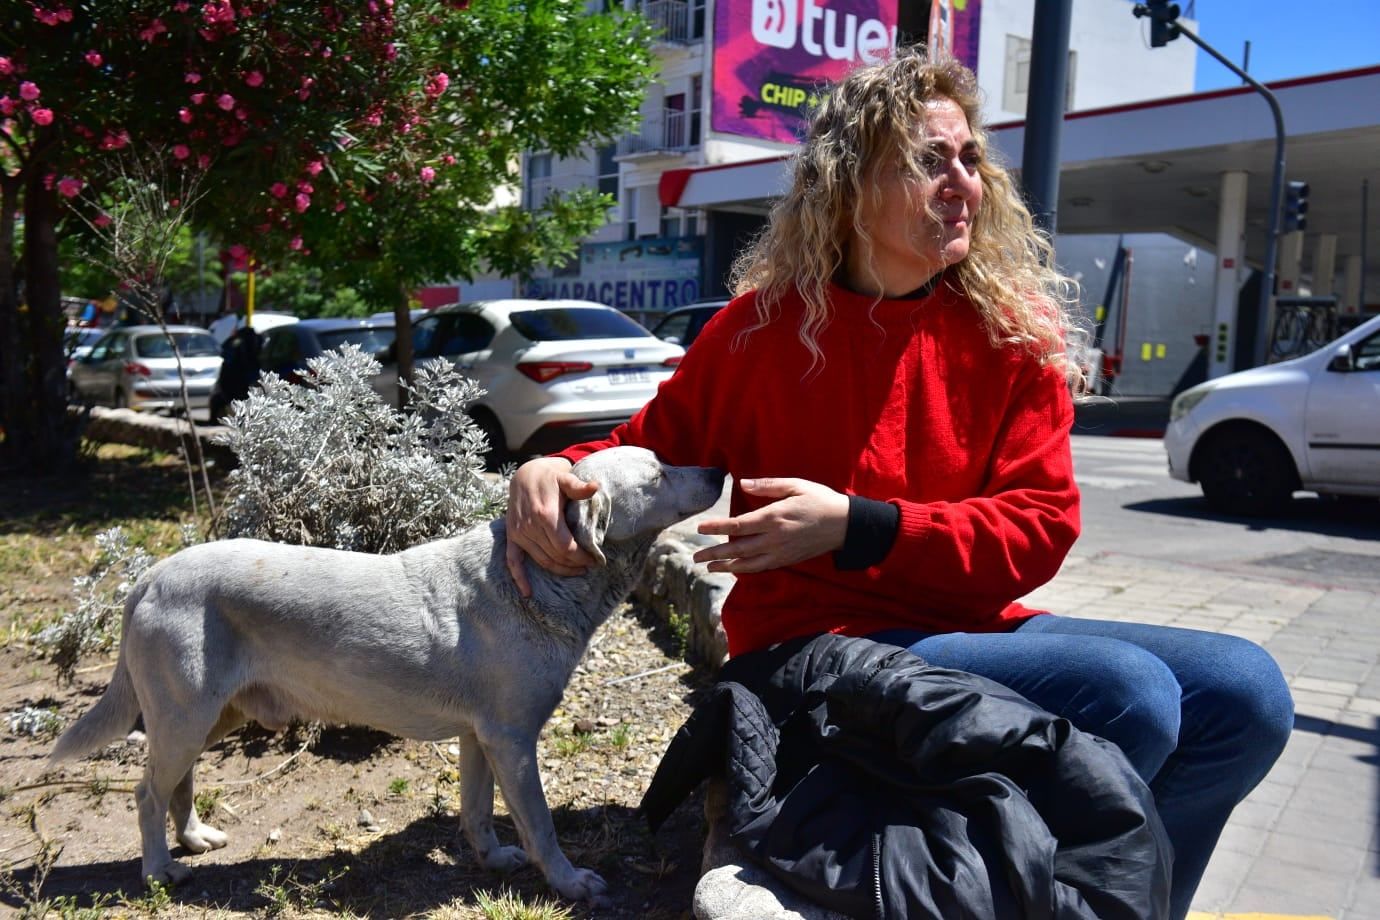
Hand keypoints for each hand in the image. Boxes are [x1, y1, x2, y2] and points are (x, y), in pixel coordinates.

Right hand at [505, 457, 599, 596]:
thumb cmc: (550, 478)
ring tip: (577, 571)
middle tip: (590, 566)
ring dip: (559, 570)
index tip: (594, 560)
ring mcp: (519, 533)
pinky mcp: (512, 537)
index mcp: (545, 515)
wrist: (525, 475)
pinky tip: (528, 593)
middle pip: (555, 556)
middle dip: (574, 564)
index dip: (581, 557)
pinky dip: (520, 578)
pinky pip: (513, 561)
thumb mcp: (566, 478)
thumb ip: (579, 487)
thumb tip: (596, 486)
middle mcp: (530, 527)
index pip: (565, 546)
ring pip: (541, 561)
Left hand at [692, 477, 848, 573]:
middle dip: (714, 553)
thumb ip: (767, 486)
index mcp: (774, 517)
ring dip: (725, 565)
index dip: (716, 527)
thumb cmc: (819, 500)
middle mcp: (774, 538)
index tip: (699, 529)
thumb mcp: (795, 485)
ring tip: (708, 567)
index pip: (738, 525)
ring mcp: (780, 552)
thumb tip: (742, 483)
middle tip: (695, 557)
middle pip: (737, 548)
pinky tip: (733, 569)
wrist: (844, 525)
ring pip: (747, 563)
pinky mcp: (786, 560)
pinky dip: (744, 570)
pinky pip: (760, 568)